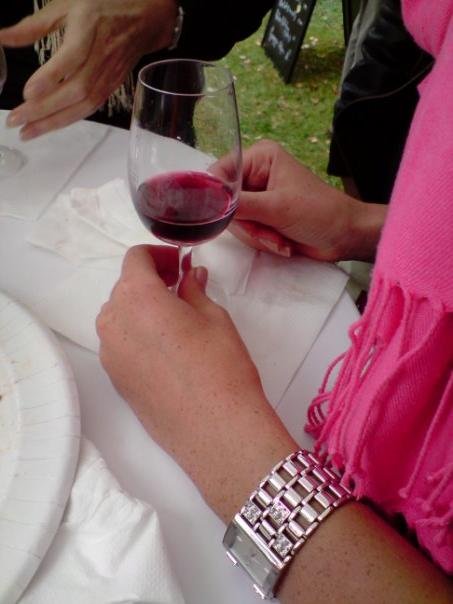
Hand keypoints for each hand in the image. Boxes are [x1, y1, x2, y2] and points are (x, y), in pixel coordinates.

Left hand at [0, 0, 177, 138]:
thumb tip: (2, 37)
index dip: (51, 77)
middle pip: (77, 89)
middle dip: (45, 109)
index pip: (73, 57)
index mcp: (90, 27)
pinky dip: (69, 119)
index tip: (28, 92)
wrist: (143, 19)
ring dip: (55, 122)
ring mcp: (109, 74)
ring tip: (27, 132)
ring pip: (84, 104)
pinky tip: (48, 126)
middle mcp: (102, 55)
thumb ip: (33, 25)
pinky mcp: (112, 87)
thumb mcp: (65, 6)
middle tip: (16, 120)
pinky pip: (90, 108)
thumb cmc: (101, 7)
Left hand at [96, 245, 295, 519]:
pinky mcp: (115, 380)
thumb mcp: (214, 318)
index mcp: (137, 298)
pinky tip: (166, 347)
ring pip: (118, 316)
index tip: (179, 263)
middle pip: (124, 287)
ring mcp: (110, 354)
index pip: (135, 259)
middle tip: (181, 287)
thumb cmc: (221, 367)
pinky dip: (136, 333)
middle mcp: (114, 323)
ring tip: (174, 318)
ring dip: (141, 307)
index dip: (158, 255)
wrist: (215, 430)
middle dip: (150, 281)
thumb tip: (189, 276)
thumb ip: (193, 290)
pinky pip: (119, 343)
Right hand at [231, 140, 386, 261]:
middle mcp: (254, 175)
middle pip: (224, 202)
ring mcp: (257, 198)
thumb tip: (208, 205)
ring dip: (257, 236)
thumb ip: (239, 205)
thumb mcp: (277, 207)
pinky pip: (246, 233)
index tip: (225, 216)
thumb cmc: (319, 213)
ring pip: (234, 222)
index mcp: (259, 157)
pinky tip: (282, 243)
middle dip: (247, 224)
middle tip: (268, 230)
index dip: (216, 196)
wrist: (345, 237)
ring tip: (280, 238)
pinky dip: (262, 241)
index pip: (218, 173)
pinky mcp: (261, 218)